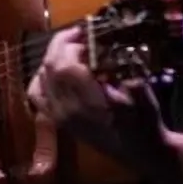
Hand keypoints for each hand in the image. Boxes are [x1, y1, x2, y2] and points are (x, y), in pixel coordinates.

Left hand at [26, 24, 172, 175]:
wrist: (141, 152)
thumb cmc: (145, 120)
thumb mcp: (139, 89)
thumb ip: (119, 66)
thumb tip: (103, 43)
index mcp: (88, 103)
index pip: (65, 65)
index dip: (71, 43)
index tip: (86, 31)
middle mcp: (67, 110)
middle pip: (50, 68)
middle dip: (61, 45)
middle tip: (79, 34)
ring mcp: (59, 117)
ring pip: (41, 78)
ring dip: (53, 58)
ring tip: (70, 48)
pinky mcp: (58, 121)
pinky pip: (37, 95)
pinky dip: (42, 77)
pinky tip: (56, 69)